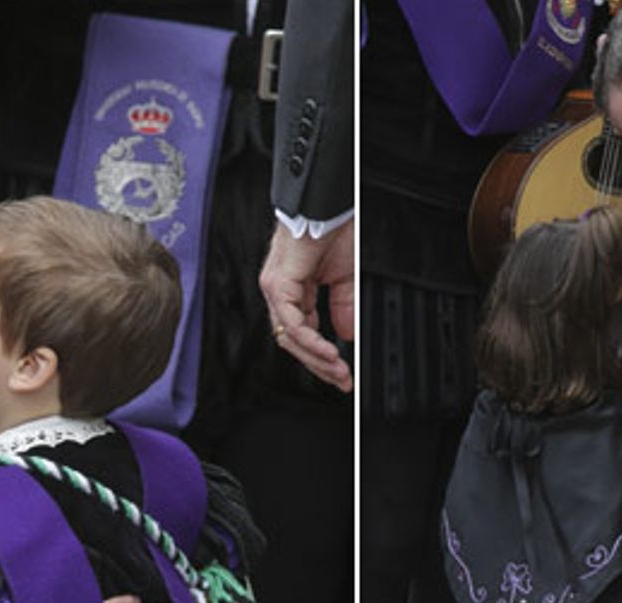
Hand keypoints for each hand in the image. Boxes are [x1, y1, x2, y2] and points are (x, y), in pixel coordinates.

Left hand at [258, 219, 353, 391]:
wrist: (327, 204)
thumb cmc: (332, 228)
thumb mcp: (345, 276)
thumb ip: (343, 307)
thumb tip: (346, 334)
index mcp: (292, 291)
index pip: (303, 334)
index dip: (322, 357)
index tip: (342, 373)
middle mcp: (279, 293)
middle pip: (294, 342)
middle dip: (320, 366)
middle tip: (342, 380)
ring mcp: (275, 289)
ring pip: (290, 337)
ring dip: (316, 358)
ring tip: (338, 369)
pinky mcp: (279, 284)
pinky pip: (292, 323)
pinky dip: (311, 340)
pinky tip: (330, 351)